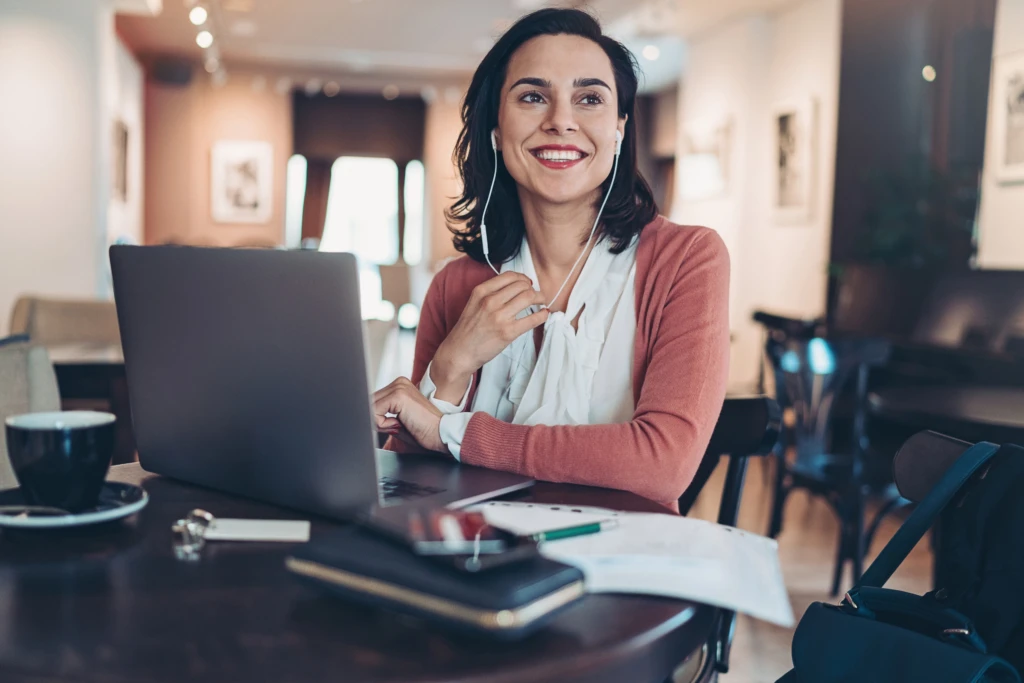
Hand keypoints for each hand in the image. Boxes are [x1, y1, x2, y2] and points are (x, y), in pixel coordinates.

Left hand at [373, 378, 444, 451]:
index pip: (373, 400)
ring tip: (399, 425)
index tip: (392, 425)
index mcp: (400, 385)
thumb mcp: (398, 419)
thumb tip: (365, 415)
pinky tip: (399, 424)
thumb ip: (381, 414)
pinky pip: (374, 412)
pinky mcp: (398, 396)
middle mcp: (399, 382)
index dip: (376, 417)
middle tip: (396, 427)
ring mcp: (399, 387)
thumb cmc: (423, 431)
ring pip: (370, 407)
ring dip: (380, 422)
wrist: (441, 434)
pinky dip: (382, 424)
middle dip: (376, 419)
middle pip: (369, 402)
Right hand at [431, 272, 548, 400]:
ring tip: (541, 302)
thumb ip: (491, 293)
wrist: (459, 352)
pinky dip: (542, 315)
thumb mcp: (474, 303)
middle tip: (536, 295)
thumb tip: (516, 286)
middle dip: (533, 288)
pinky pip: (532, 319)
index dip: (523, 278)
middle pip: (522, 285)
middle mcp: (490, 301)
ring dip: (540, 298)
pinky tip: (544, 314)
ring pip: (529, 297)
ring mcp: (499, 316)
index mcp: (481, 291)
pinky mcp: (508, 332)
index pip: (509, 276)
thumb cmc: (468, 330)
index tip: (527, 283)